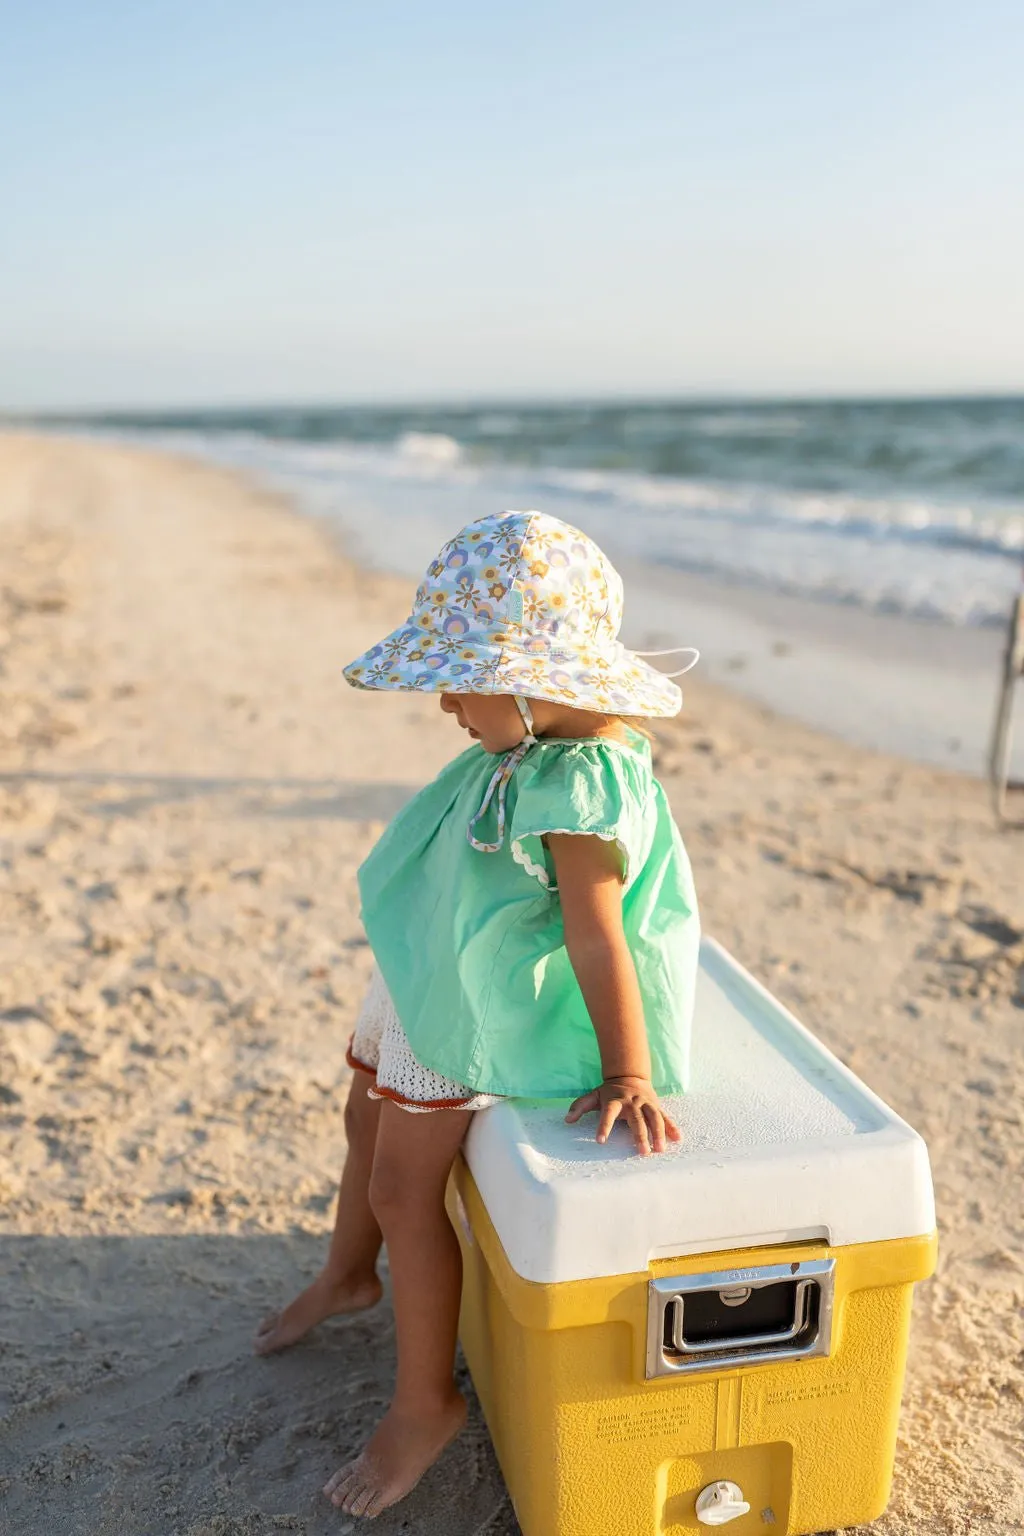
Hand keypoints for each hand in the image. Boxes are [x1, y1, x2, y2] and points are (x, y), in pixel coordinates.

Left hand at [565, 1076, 681, 1156]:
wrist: (630, 1076)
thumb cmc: (609, 1092)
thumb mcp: (593, 1096)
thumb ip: (580, 1106)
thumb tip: (567, 1120)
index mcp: (615, 1101)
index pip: (608, 1114)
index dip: (603, 1126)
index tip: (600, 1141)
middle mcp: (632, 1103)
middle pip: (636, 1120)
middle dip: (640, 1135)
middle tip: (642, 1152)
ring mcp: (646, 1104)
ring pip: (654, 1118)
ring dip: (658, 1134)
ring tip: (660, 1150)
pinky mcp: (656, 1106)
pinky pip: (665, 1117)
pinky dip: (671, 1127)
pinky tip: (677, 1138)